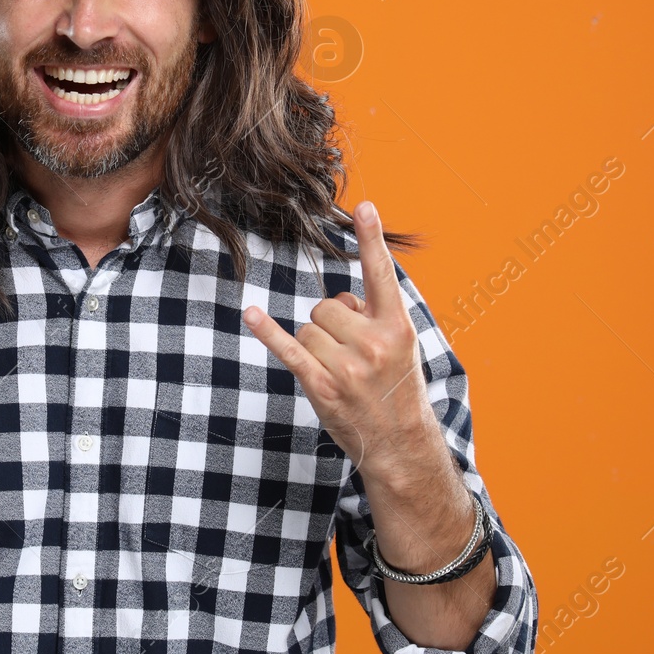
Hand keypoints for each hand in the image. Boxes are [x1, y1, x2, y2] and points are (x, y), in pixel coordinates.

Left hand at [242, 200, 432, 482]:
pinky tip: (251, 314)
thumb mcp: (402, 349)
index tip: (363, 206)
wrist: (400, 446)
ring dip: (317, 344)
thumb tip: (340, 302)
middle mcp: (374, 344)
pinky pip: (288, 349)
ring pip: (309, 327)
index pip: (382, 275)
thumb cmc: (398, 391)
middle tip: (352, 354)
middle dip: (332, 324)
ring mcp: (347, 367)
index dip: (372, 240)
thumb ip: (374, 317)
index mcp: (398, 328)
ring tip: (341, 371)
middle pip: (327, 306)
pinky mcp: (322, 386)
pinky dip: (267, 331)